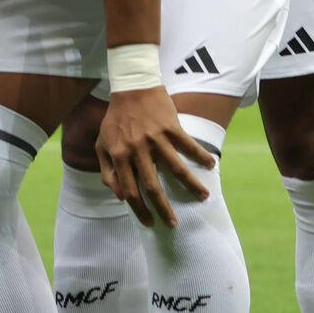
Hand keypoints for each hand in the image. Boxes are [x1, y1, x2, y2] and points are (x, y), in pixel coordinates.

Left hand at [96, 84, 215, 226]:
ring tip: (203, 198)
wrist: (131, 88)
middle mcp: (137, 149)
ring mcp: (155, 138)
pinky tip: (212, 165)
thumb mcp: (102, 144)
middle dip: (164, 209)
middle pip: (152, 186)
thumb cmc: (116, 119)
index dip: (139, 210)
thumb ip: (107, 170)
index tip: (150, 223)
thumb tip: (120, 196)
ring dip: (191, 186)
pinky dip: (201, 156)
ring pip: (176, 169)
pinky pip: (189, 145)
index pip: (129, 190)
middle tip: (174, 224)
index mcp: (119, 155)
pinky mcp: (171, 127)